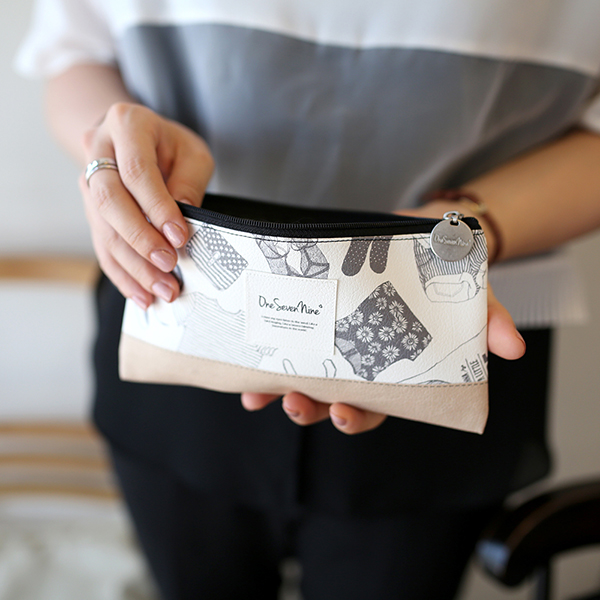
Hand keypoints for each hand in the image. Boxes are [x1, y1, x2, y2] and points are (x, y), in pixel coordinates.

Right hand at [80, 102, 213, 308]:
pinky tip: (141, 295)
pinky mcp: (91, 211)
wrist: (133, 137)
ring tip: (162, 290)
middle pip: (110, 201)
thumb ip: (189, 182)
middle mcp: (98, 150)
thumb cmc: (170, 145)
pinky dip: (123, 274)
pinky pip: (102, 246)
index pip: (137, 172)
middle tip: (169, 265)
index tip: (180, 236)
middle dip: (141, 239)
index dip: (158, 207)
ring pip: (103, 229)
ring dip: (134, 265)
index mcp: (125, 124)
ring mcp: (88, 181)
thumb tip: (182, 224)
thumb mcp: (192, 152)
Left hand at [241, 202, 524, 433]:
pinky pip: (280, 345)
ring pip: (301, 378)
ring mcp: (328, 341)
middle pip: (331, 398)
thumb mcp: (465, 291)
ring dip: (279, 391)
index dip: (357, 417)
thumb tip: (512, 349)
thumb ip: (485, 318)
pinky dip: (261, 360)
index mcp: (390, 366)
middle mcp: (355, 360)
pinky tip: (244, 366)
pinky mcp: (307, 315)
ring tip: (262, 393)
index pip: (375, 405)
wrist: (410, 233)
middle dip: (311, 409)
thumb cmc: (438, 269)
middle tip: (298, 404)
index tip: (342, 412)